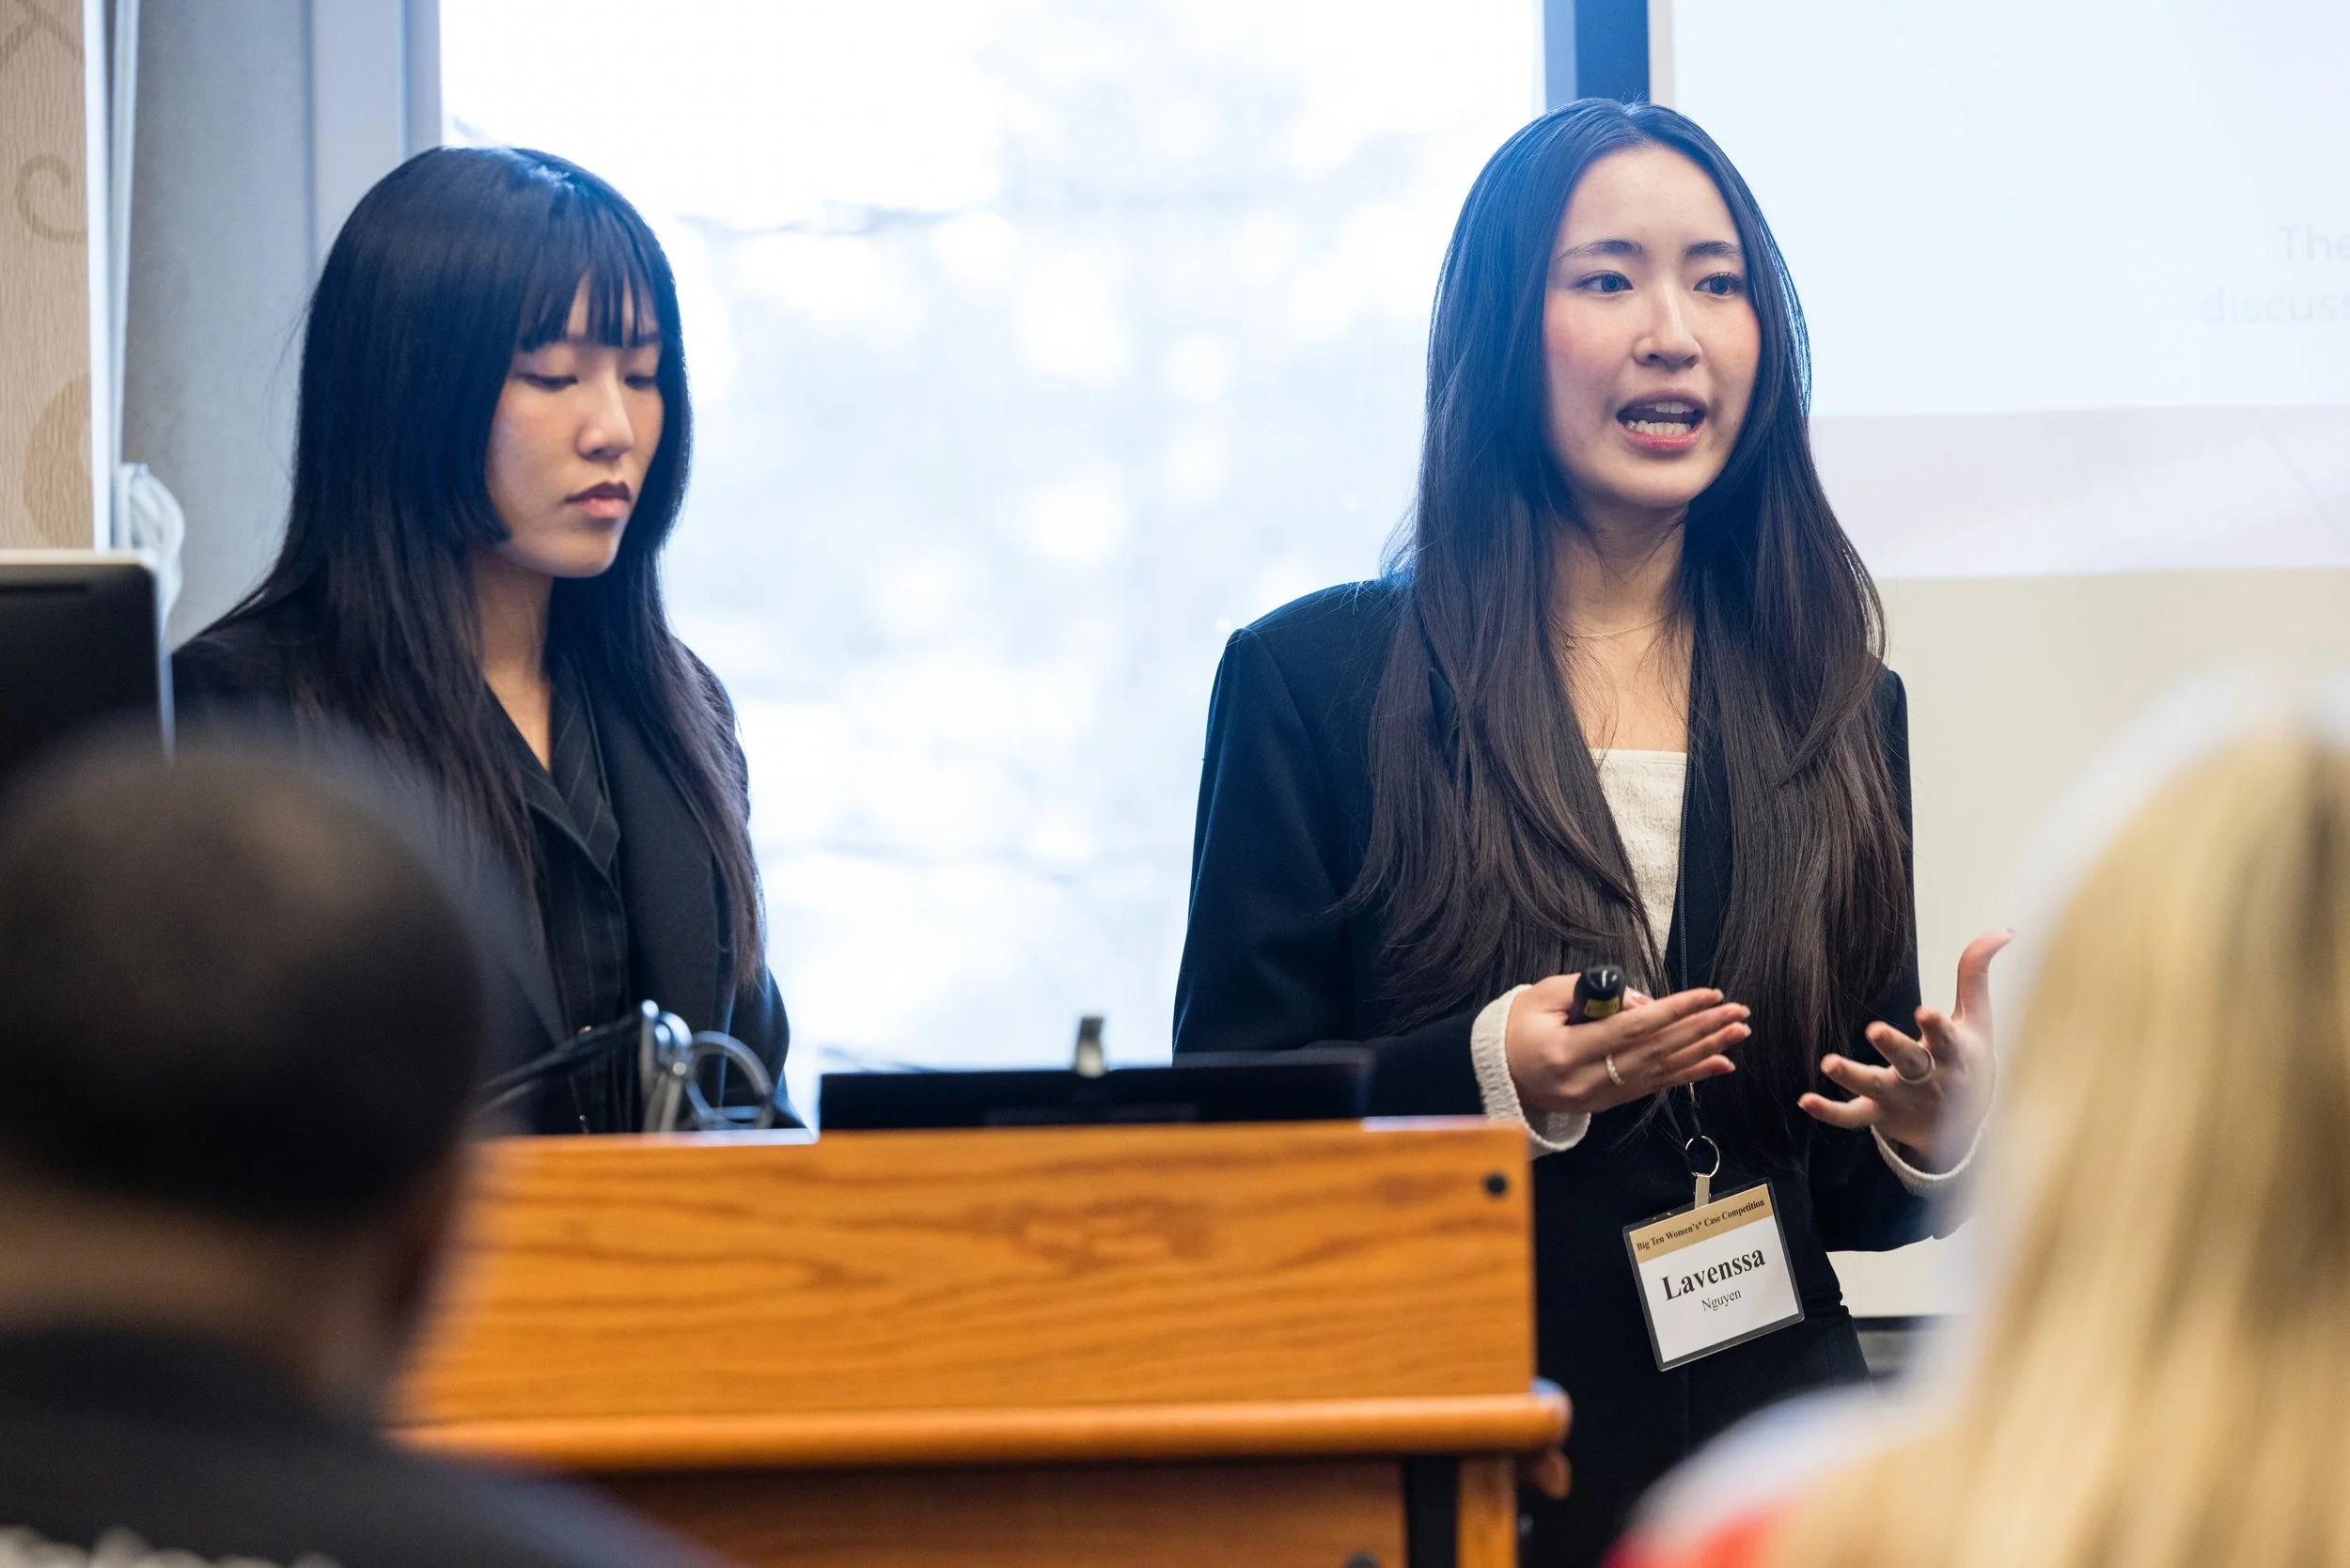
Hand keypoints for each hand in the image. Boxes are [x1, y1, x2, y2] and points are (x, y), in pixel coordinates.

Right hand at [1505, 977, 1748, 1116]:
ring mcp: (1600, 1097)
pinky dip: (1690, 1074)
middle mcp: (1587, 1080)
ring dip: (1705, 1051)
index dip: (1674, 1011)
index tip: (1708, 995)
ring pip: (1662, 1072)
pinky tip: (1719, 1063)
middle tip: (1738, 1012)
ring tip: (1738, 1033)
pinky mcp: (1608, 1103)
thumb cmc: (1516, 1029)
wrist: (1495, 1075)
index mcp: (1567, 1051)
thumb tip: (1642, 1002)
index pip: (1632, 1029)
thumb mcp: (1542, 997)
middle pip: (1656, 1052)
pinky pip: (1656, 1087)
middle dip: (1702, 1030)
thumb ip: (1590, 993)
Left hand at [1799, 929, 2010, 1169]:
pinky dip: (1831, 1112)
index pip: (1945, 1038)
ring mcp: (1901, 1098)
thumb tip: (2002, 930)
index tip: (1924, 1012)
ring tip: (1828, 1063)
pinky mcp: (1879, 1114)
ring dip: (1852, 1076)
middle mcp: (1926, 1077)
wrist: (1964, 1129)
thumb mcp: (1978, 1021)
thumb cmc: (1968, 1061)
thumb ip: (1975, 974)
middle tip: (1874, 1030)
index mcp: (1952, 1053)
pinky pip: (1853, 1116)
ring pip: (1874, 1087)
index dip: (1935, 1026)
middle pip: (1910, 1062)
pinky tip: (1805, 1101)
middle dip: (1894, 1046)